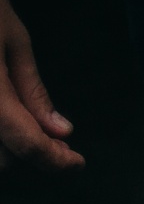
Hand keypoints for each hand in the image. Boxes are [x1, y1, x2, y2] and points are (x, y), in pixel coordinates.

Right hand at [0, 0, 80, 172]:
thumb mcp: (14, 40)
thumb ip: (33, 91)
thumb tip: (61, 133)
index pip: (26, 144)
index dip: (56, 161)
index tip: (77, 163)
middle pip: (1, 160)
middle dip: (31, 154)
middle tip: (58, 143)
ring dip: (7, 150)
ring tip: (31, 128)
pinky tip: (7, 117)